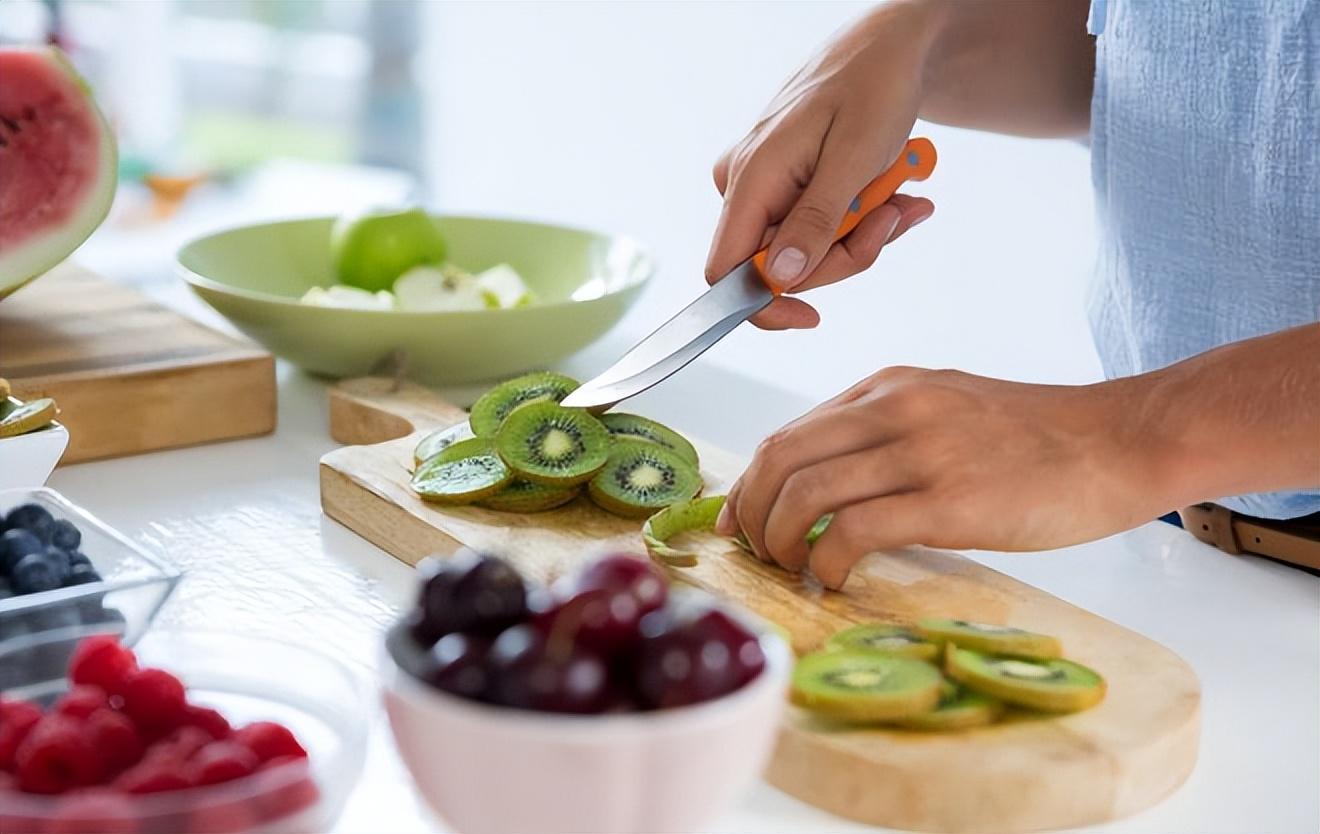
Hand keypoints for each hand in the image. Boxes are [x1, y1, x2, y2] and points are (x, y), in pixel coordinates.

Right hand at [705, 2, 945, 329]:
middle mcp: (746, 186)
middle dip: (844, 254)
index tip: (812, 316)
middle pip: (781, 267)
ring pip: (806, 250)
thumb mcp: (854, 159)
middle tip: (892, 218)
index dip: (765, 305)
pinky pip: (817, 226)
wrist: (889, 48)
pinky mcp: (786, 186)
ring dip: (861, 234)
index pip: (727, 273)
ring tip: (901, 198)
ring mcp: (765, 186)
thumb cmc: (873, 88)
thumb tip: (781, 279)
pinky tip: (892, 195)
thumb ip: (816, 222)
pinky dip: (859, 219)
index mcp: (751, 180)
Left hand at [715, 367, 1169, 587]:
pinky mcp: (949, 501)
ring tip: (790, 570)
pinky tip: (836, 580)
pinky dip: (827, 562)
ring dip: (780, 542)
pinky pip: (854, 531)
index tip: (739, 520)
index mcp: (888, 387)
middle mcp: (894, 408)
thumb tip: (829, 480)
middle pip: (781, 459)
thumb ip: (887, 431)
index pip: (789, 433)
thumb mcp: (948, 406)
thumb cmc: (1040, 437)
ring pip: (806, 494)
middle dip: (751, 513)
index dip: (751, 483)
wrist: (1120, 442)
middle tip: (753, 553)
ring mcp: (921, 451)